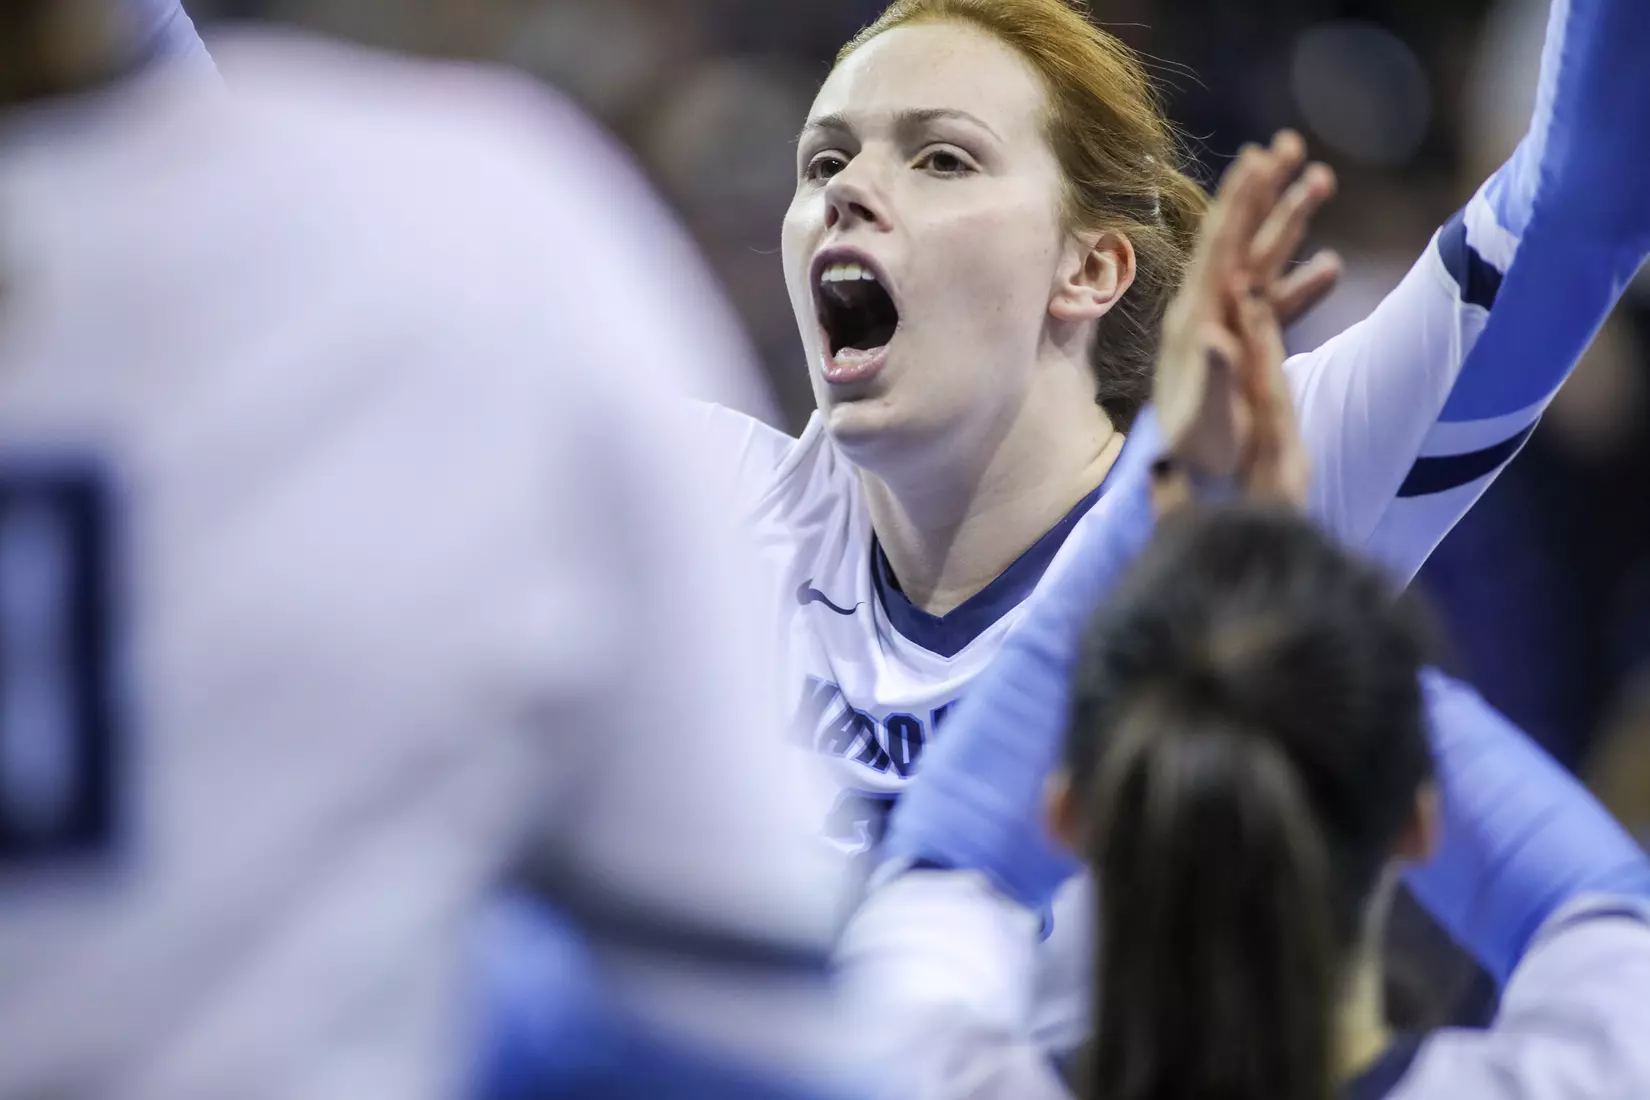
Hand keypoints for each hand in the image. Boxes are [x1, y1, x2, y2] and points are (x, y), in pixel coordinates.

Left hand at [1154, 132, 1334, 509]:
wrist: (1196, 484)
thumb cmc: (1199, 456)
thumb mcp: (1206, 417)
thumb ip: (1213, 374)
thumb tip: (1219, 333)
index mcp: (1196, 320)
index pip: (1220, 247)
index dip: (1238, 200)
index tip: (1258, 154)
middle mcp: (1207, 315)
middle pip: (1238, 240)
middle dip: (1264, 191)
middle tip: (1291, 142)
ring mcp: (1225, 329)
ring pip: (1261, 263)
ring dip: (1291, 223)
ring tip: (1323, 179)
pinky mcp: (1242, 349)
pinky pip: (1275, 305)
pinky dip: (1301, 284)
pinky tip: (1331, 267)